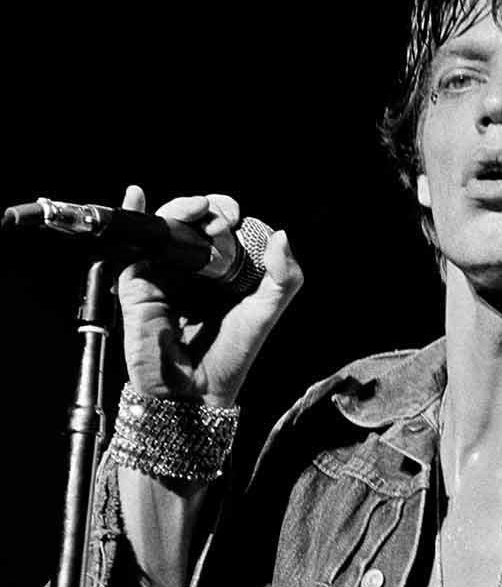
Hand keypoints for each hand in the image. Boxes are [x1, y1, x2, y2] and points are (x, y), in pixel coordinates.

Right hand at [117, 184, 302, 406]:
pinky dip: (135, 215)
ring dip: (179, 208)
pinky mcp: (137, 283)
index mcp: (223, 273)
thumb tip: (281, 236)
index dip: (228, 215)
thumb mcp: (265, 315)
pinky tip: (138, 195)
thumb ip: (283, 279)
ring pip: (166, 226)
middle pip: (193, 222)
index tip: (236, 219)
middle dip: (207, 208)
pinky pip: (132, 245)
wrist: (194, 391)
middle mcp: (192, 270)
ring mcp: (164, 273)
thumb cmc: (229, 357)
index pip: (223, 230)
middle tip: (220, 217)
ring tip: (197, 210)